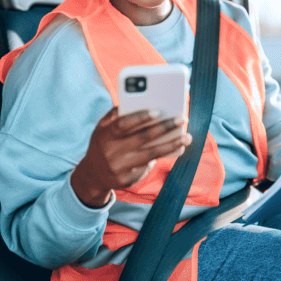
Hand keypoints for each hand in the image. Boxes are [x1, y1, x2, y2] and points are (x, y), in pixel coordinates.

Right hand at [71, 107, 191, 207]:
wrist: (93, 175)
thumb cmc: (103, 144)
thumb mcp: (102, 128)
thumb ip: (117, 115)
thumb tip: (140, 101)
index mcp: (105, 135)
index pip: (123, 124)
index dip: (140, 117)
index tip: (158, 111)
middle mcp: (112, 151)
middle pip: (142, 138)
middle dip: (164, 127)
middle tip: (182, 118)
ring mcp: (120, 167)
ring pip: (151, 154)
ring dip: (172, 144)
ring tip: (187, 136)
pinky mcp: (128, 179)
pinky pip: (150, 165)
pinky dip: (165, 156)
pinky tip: (179, 148)